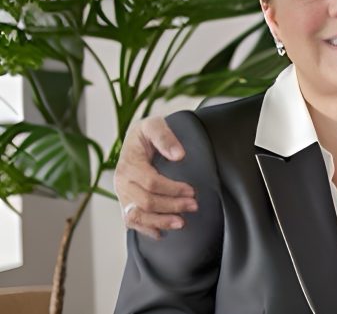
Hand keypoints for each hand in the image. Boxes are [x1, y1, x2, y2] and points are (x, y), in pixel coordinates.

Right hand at [114, 116, 196, 238]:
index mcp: (128, 164)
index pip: (150, 182)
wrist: (135, 140)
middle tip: (193, 206)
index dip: (172, 189)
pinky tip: (161, 233)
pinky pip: (131, 221)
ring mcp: (122, 194)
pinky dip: (145, 229)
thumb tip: (179, 155)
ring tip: (181, 223)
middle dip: (171, 206)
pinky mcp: (125, 202)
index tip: (191, 191)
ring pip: (136, 216)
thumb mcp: (155, 125)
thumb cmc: (146, 133)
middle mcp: (122, 182)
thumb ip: (165, 137)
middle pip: (145, 201)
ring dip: (159, 222)